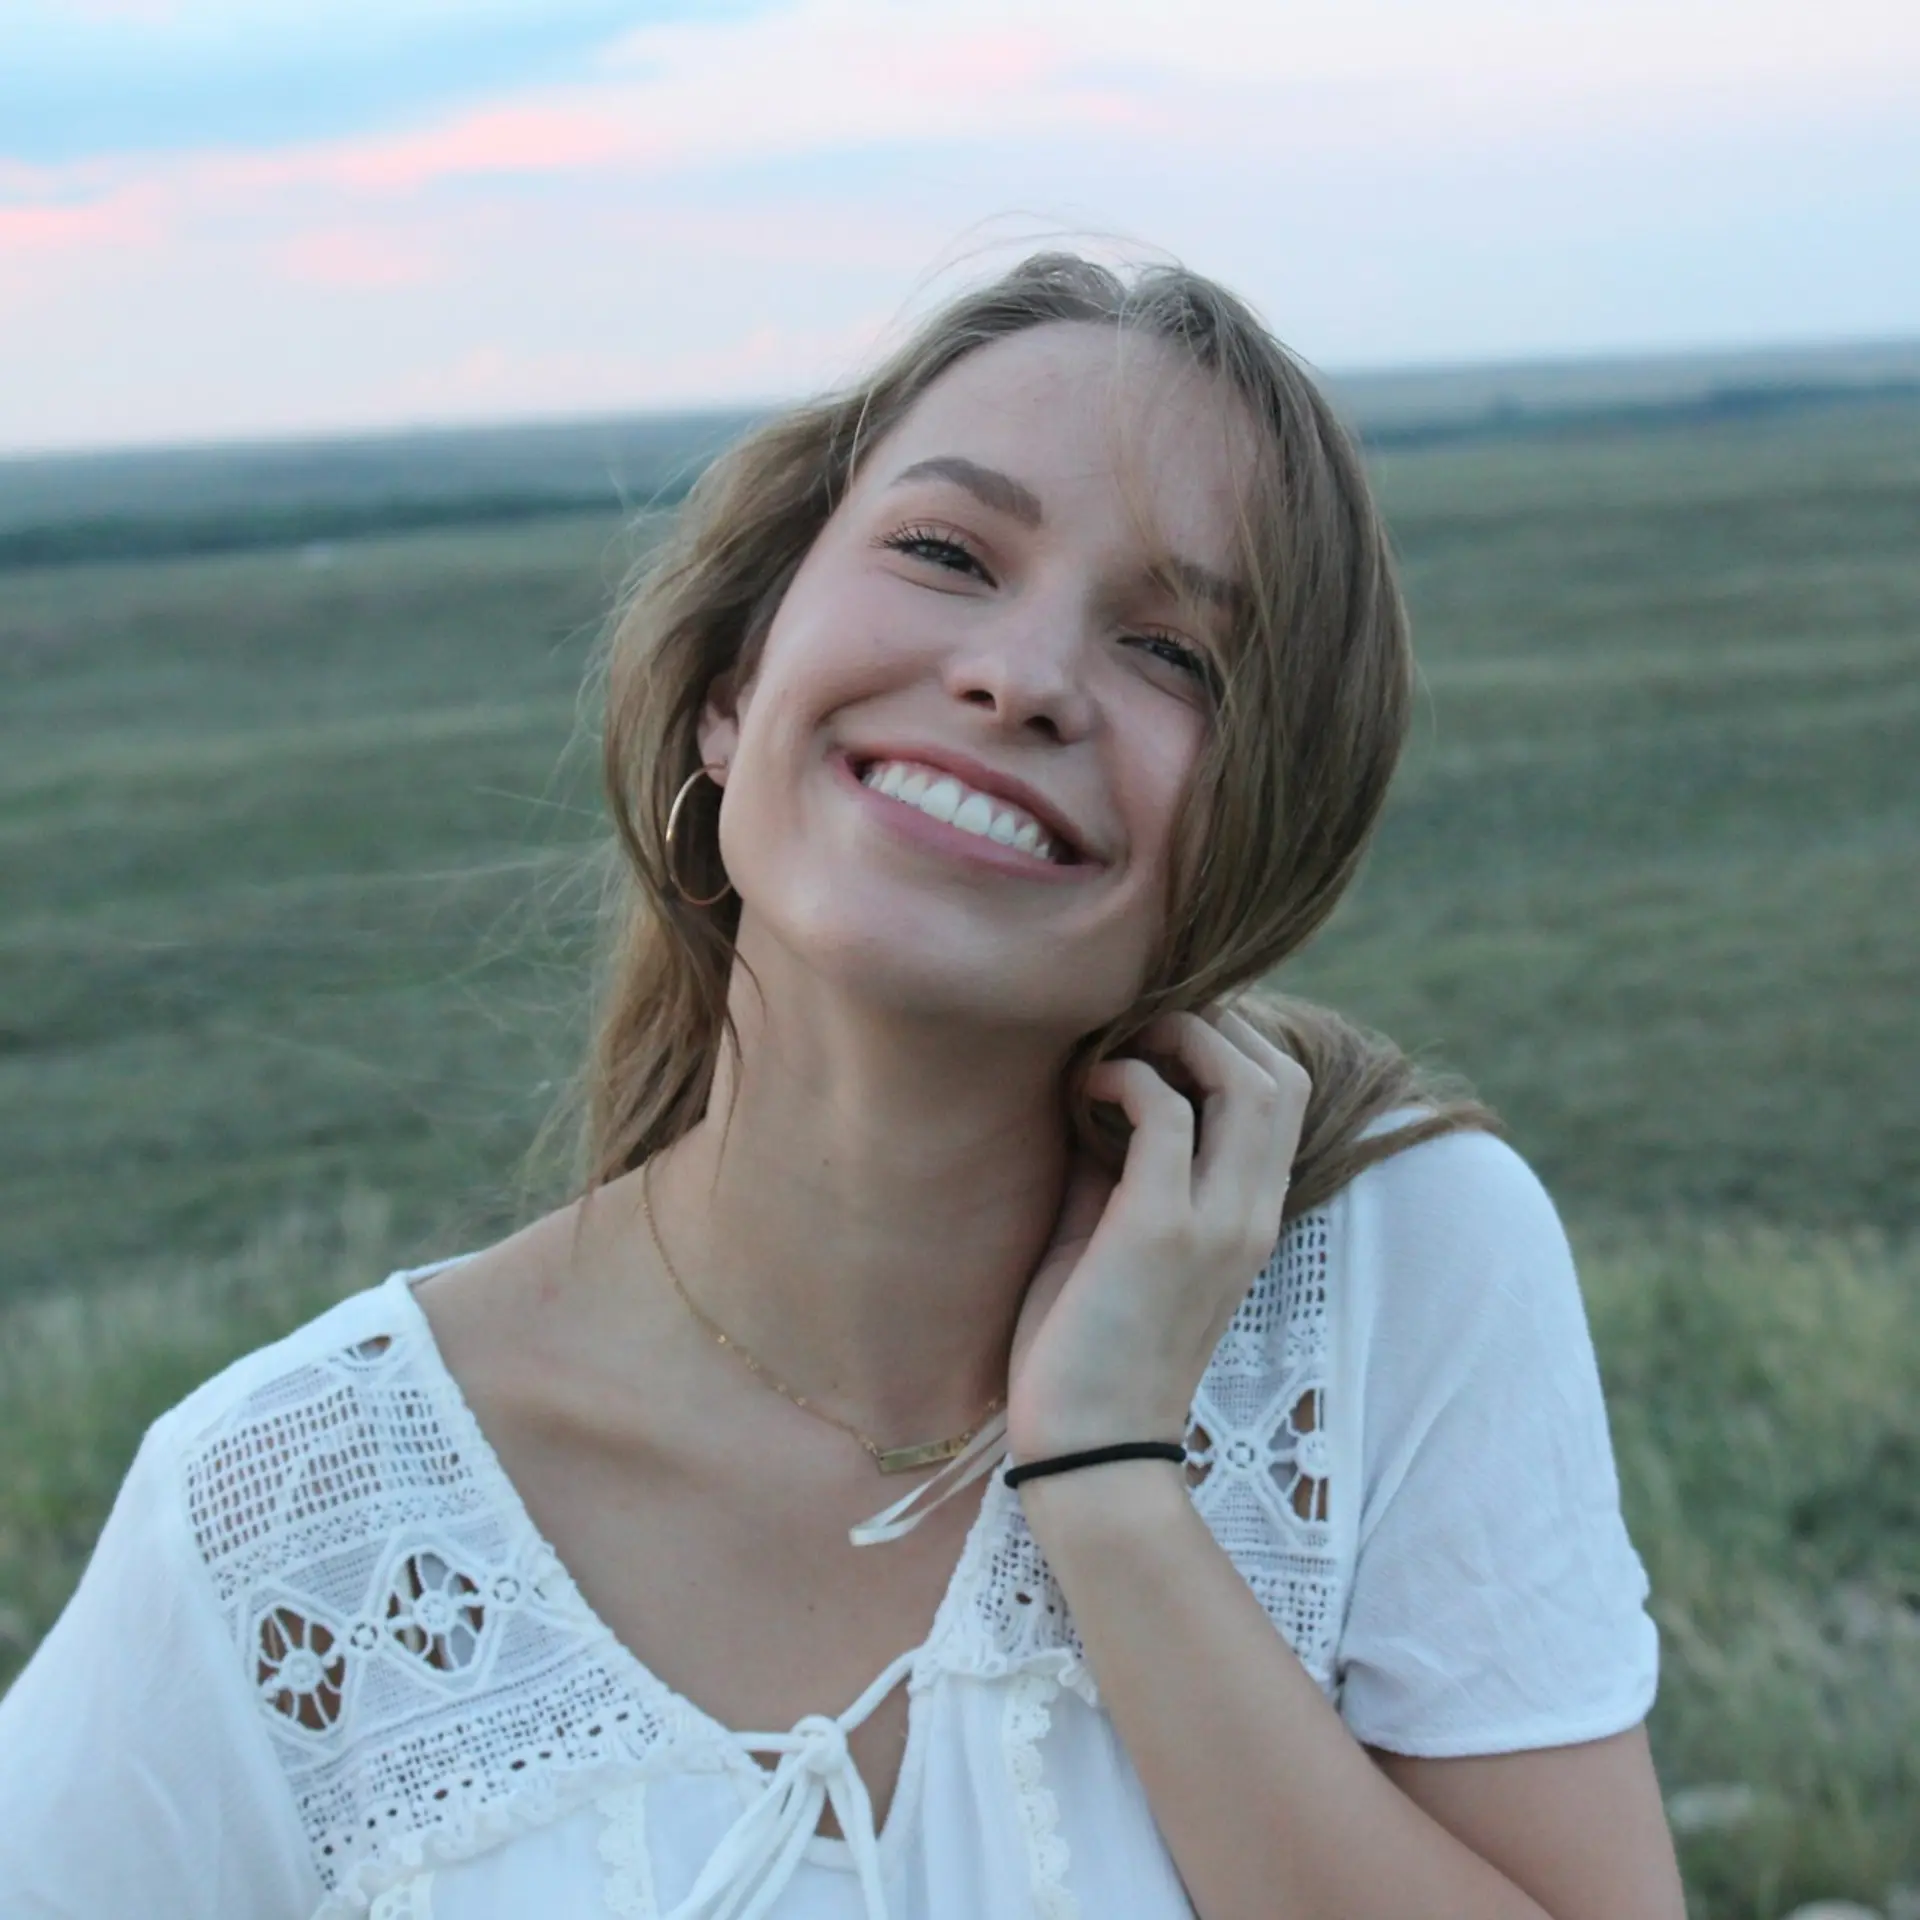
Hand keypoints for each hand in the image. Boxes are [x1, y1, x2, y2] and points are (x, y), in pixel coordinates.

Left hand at [1005, 1005, 1310, 1463]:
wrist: (1086, 1449)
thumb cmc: (1088, 1347)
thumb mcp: (1116, 1239)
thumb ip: (1123, 1168)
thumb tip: (1101, 1093)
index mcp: (1249, 1218)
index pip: (1284, 1096)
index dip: (1232, 1042)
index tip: (1159, 1033)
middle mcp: (1250, 1214)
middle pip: (1282, 1075)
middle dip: (1216, 1024)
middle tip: (1141, 1025)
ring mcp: (1214, 1222)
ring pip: (1250, 1081)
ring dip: (1185, 1037)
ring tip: (1124, 1042)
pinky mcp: (1160, 1230)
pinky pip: (1165, 1113)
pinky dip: (1127, 1077)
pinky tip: (1088, 1088)